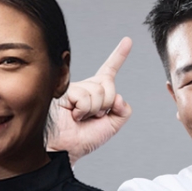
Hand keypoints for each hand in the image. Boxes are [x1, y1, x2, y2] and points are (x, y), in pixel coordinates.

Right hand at [47, 37, 133, 163]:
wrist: (65, 149)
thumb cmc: (82, 140)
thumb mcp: (111, 126)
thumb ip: (123, 111)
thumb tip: (120, 97)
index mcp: (95, 93)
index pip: (108, 71)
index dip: (119, 56)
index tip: (127, 41)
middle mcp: (85, 87)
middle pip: (109, 84)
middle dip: (107, 103)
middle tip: (93, 117)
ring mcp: (74, 88)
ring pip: (98, 91)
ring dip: (93, 110)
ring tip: (80, 118)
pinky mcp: (64, 90)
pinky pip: (85, 96)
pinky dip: (83, 110)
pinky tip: (73, 115)